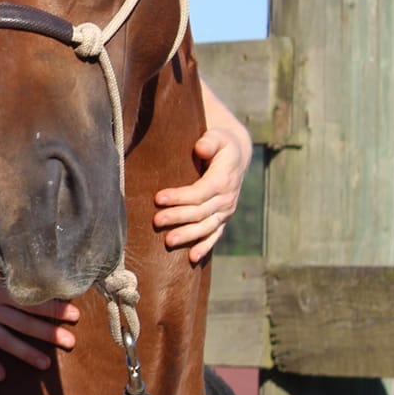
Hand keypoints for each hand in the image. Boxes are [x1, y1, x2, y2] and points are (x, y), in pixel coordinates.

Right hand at [0, 266, 79, 380]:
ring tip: (46, 364)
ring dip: (25, 353)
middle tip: (70, 342)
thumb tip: (40, 262)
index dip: (54, 309)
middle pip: (24, 324)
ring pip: (4, 340)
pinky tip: (2, 376)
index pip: (32, 301)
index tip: (74, 314)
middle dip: (48, 333)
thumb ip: (12, 263)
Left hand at [153, 103, 250, 262]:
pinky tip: (192, 258)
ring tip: (168, 242)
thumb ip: (210, 141)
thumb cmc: (221, 143)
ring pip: (206, 227)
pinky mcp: (222, 218)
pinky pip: (215, 235)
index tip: (158, 198)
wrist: (237, 154)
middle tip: (156, 221)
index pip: (199, 192)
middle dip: (178, 217)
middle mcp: (226, 198)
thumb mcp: (218, 136)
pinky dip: (205, 247)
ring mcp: (225, 211)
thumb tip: (201, 147)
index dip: (179, 197)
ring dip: (188, 236)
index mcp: (223, 179)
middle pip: (200, 212)